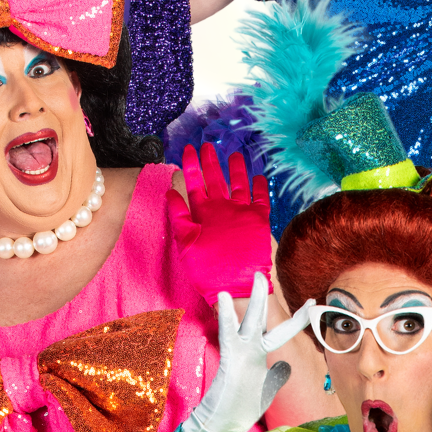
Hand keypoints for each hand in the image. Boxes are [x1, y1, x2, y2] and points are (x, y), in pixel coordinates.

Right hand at [173, 272, 315, 431]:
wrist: (223, 424)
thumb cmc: (244, 406)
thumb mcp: (268, 388)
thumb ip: (277, 374)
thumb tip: (285, 366)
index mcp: (261, 355)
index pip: (282, 331)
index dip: (298, 317)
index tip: (311, 302)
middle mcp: (251, 350)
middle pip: (262, 318)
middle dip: (265, 296)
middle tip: (264, 273)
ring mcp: (241, 354)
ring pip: (248, 321)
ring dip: (253, 300)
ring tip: (256, 277)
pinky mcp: (230, 360)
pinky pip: (229, 335)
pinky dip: (228, 317)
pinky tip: (225, 298)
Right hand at [177, 142, 272, 299]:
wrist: (235, 287)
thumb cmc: (207, 270)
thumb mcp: (185, 243)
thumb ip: (179, 216)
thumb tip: (171, 192)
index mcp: (203, 212)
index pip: (195, 182)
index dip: (191, 164)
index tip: (188, 149)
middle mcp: (223, 207)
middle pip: (216, 178)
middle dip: (210, 160)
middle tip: (207, 145)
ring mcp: (242, 211)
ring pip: (238, 182)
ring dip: (236, 168)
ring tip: (234, 155)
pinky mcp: (260, 220)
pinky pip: (261, 197)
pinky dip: (259, 185)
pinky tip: (258, 176)